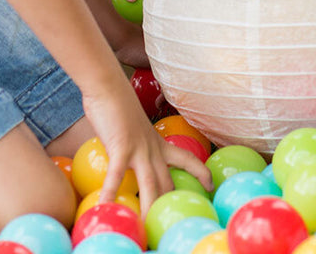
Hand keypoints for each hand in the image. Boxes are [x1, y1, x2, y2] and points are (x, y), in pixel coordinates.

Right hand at [83, 82, 211, 214]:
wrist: (108, 85)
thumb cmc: (117, 105)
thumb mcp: (132, 128)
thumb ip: (134, 145)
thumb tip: (126, 156)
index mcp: (158, 143)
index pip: (187, 159)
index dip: (201, 173)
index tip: (211, 185)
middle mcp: (153, 149)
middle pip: (169, 183)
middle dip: (172, 206)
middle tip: (172, 225)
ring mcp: (139, 149)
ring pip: (151, 186)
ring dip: (149, 210)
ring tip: (146, 229)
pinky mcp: (121, 148)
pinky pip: (116, 176)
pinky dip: (111, 194)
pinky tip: (105, 208)